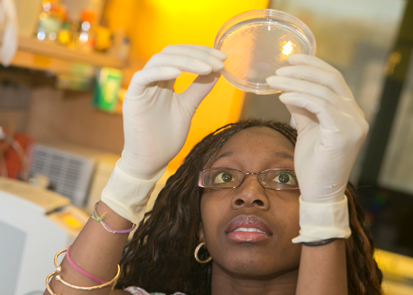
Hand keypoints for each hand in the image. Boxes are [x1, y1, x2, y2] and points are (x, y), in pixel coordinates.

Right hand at [119, 45, 225, 178]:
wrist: (151, 160)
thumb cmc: (166, 136)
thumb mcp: (188, 107)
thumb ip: (199, 89)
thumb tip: (217, 71)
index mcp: (165, 80)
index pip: (182, 55)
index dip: (201, 52)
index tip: (222, 58)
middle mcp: (153, 79)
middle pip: (172, 52)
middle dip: (197, 54)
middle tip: (218, 61)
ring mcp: (142, 87)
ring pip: (159, 60)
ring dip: (185, 61)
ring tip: (207, 68)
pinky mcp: (132, 98)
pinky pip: (142, 77)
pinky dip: (160, 71)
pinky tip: (179, 73)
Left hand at [267, 54, 368, 203]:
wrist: (319, 192)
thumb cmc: (313, 164)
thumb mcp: (307, 129)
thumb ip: (302, 108)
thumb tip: (288, 89)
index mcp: (349, 112)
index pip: (334, 79)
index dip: (313, 66)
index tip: (291, 59)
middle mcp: (356, 115)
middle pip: (331, 80)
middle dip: (303, 70)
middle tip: (279, 67)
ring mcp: (353, 124)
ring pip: (323, 91)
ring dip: (295, 83)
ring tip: (273, 81)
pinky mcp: (343, 133)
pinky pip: (320, 105)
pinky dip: (299, 97)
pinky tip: (282, 96)